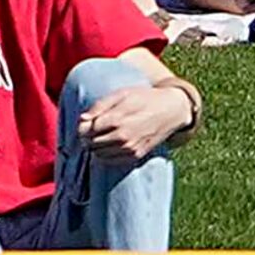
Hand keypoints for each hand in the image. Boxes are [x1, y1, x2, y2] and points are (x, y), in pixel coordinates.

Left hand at [76, 82, 195, 163]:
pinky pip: (110, 161)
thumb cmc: (145, 98)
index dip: (83, 125)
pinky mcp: (136, 156)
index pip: (86, 130)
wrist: (172, 110)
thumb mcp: (123, 94)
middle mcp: (123, 136)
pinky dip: (106, 154)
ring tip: (103, 135)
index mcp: (117, 119)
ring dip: (96, 146)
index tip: (88, 121)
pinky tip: (112, 143)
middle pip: (90, 143)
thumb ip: (100, 105)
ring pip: (98, 154)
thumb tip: (82, 119)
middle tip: (95, 128)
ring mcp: (130, 148)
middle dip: (87, 136)